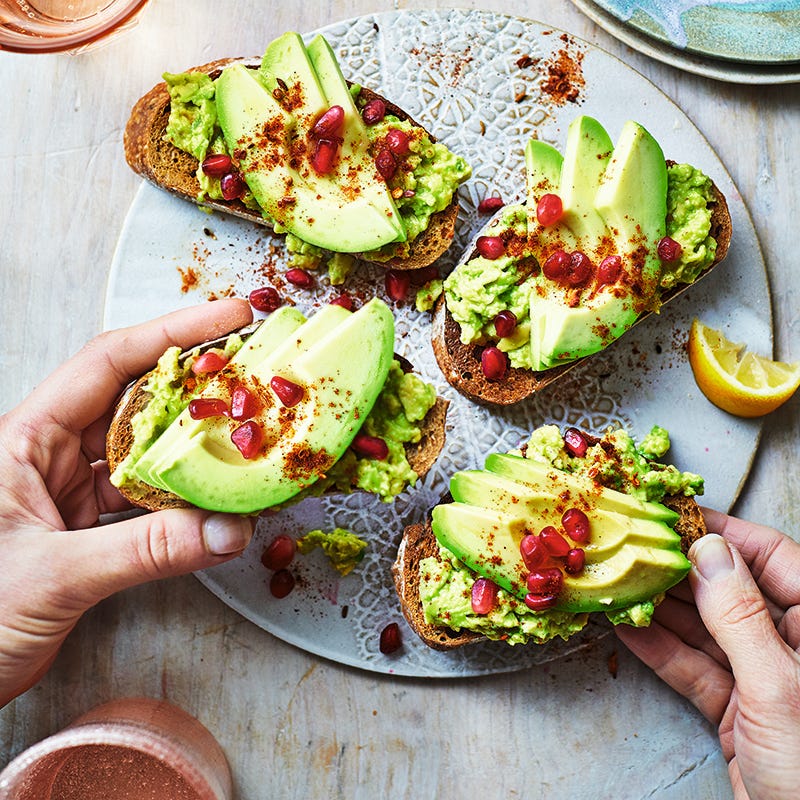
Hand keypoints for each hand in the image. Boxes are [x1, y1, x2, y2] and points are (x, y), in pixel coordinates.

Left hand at [0, 300, 255, 707]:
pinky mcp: (84, 527)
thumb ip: (143, 552)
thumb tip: (223, 532)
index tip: (226, 319)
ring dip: (193, 448)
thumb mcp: (51, 576)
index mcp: (24, 440)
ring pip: (145, 452)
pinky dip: (183, 499)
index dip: (172, 334)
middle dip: (194, 386)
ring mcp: (69, 490)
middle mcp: (49, 455)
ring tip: (243, 436)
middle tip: (250, 375)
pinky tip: (214, 500)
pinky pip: (145, 498)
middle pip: (134, 400)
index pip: (107, 365)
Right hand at [617, 509, 799, 799]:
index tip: (676, 516)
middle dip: (681, 570)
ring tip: (621, 583)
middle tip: (635, 547)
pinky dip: (659, 650)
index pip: (772, 558)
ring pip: (706, 628)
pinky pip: (693, 668)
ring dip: (661, 608)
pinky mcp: (737, 710)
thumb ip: (739, 616)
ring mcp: (763, 678)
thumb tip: (708, 550)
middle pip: (731, 590)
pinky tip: (628, 629)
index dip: (723, 533)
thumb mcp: (777, 687)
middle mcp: (793, 645)